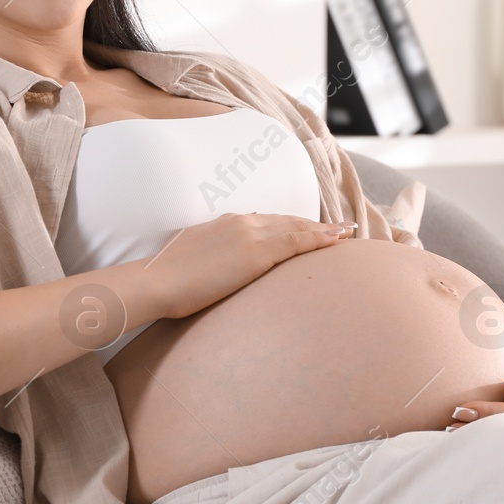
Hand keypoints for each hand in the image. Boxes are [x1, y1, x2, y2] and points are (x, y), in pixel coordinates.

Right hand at [141, 212, 355, 319]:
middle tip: (338, 228)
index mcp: (226, 224)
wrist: (157, 281)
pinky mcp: (256, 252)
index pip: (268, 221)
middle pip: (287, 221)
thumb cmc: (168, 281)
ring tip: (346, 233)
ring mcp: (250, 234)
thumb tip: (223, 269)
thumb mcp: (192, 261)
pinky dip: (320, 239)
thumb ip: (213, 259)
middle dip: (314, 225)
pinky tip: (336, 241)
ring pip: (297, 228)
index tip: (309, 228)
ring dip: (324, 230)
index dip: (291, 224)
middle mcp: (241, 223)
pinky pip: (297, 242)